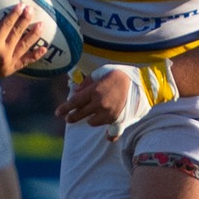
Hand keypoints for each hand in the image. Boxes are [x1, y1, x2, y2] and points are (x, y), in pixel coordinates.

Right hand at [0, 0, 48, 81]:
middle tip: (31, 9)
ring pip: (24, 47)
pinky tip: (44, 49)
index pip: (7, 25)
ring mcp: (7, 64)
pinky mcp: (9, 70)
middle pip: (18, 34)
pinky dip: (35, 56)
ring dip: (34, 36)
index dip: (15, 14)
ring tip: (41, 24)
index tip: (21, 5)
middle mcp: (2, 54)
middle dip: (25, 21)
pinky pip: (25, 62)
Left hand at [55, 62, 176, 138]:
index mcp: (94, 91)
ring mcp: (108, 113)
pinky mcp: (116, 119)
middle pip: (80, 115)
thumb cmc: (118, 75)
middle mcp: (99, 104)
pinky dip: (101, 122)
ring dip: (89, 118)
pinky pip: (104, 125)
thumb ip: (86, 83)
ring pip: (91, 122)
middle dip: (72, 117)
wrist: (140, 84)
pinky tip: (101, 120)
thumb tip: (75, 90)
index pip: (74, 102)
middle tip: (68, 118)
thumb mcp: (100, 73)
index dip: (64, 108)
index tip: (58, 113)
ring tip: (90, 113)